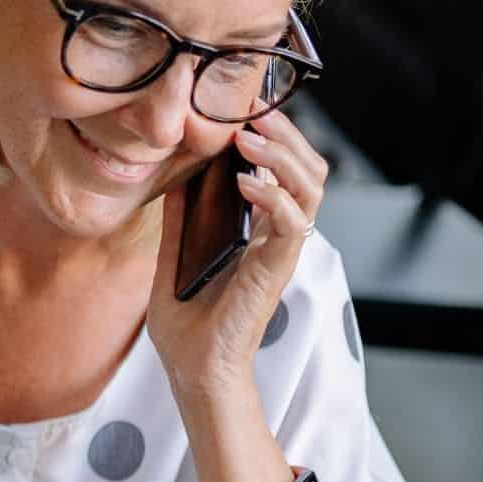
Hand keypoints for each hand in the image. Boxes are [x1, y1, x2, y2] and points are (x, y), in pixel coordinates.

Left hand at [146, 107, 329, 396]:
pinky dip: (273, 195)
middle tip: (253, 111)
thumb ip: (179, 221)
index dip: (272, 137)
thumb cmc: (186, 326)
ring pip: (310, 188)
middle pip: (308, 171)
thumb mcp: (173, 260)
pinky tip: (247, 182)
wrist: (193, 371)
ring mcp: (281, 252)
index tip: (241, 110)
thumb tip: (173, 179)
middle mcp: (277, 237)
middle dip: (286, 135)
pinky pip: (290, 222)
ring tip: (249, 137)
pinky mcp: (277, 269)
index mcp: (258, 232)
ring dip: (283, 156)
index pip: (283, 172)